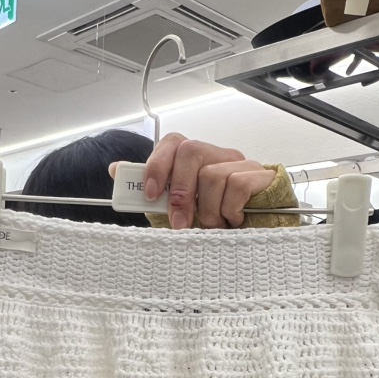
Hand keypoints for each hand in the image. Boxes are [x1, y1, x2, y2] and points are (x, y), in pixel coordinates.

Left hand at [140, 132, 277, 228]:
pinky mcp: (261, 176)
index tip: (150, 194)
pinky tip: (234, 221)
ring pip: (212, 175)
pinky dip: (230, 209)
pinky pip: (237, 185)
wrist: (259, 235)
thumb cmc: (216, 224)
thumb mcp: (177, 212)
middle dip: (180, 192)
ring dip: (209, 210)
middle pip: (191, 151)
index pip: (173, 142)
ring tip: (214, 226)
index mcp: (197, 161)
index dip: (158, 165)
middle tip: (181, 223)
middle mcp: (218, 156)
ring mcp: (241, 163)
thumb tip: (117, 170)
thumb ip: (153, 192)